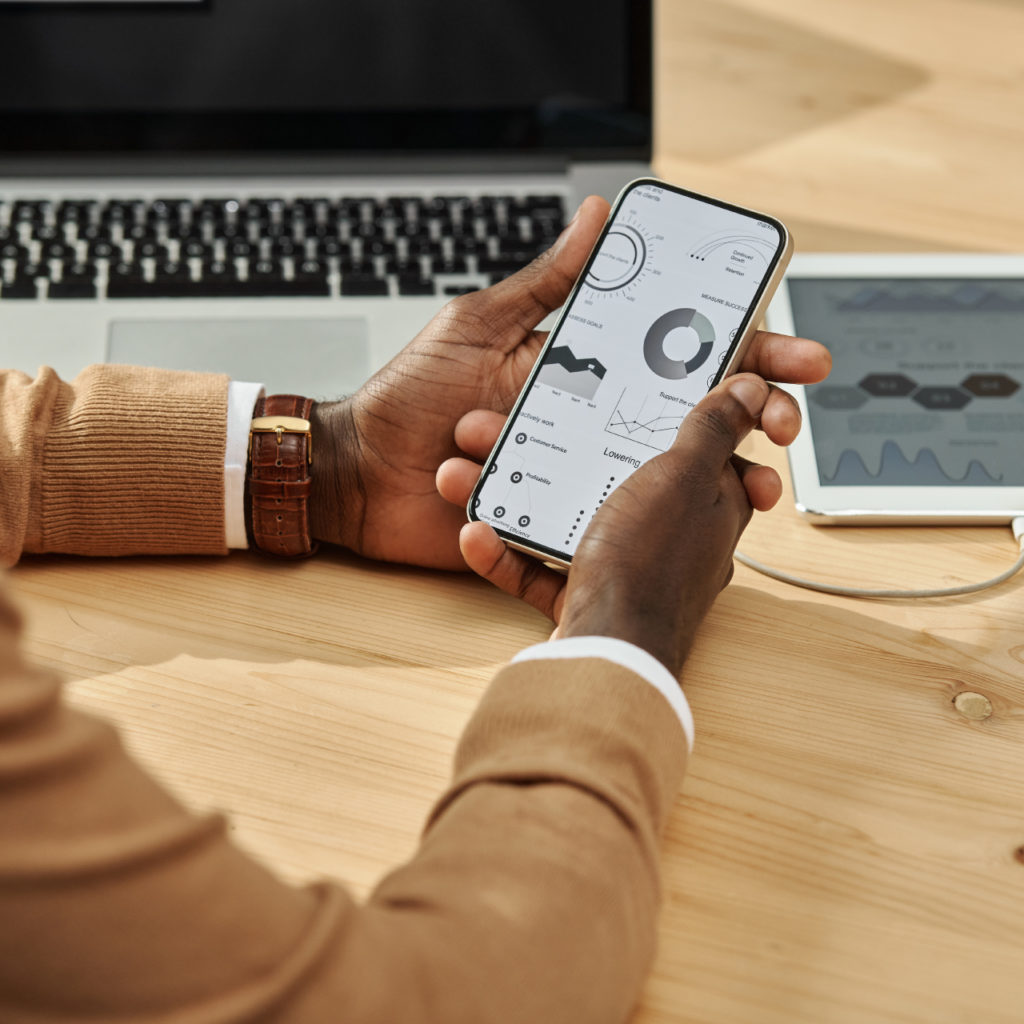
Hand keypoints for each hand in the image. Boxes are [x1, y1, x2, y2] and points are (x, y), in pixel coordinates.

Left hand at [309, 196, 612, 567]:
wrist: (355, 473)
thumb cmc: (408, 395)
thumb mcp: (475, 327)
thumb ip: (541, 282)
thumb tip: (596, 215)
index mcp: (554, 379)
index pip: (620, 372)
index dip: (644, 367)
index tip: (662, 360)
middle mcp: (556, 432)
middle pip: (606, 440)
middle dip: (567, 431)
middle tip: (512, 415)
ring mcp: (539, 483)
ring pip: (574, 490)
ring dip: (512, 465)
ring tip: (460, 448)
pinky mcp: (520, 526)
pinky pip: (540, 536)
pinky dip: (503, 525)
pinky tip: (464, 500)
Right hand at [440, 374, 779, 675]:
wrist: (608, 652)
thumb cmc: (650, 566)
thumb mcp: (683, 478)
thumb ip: (712, 432)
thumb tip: (750, 391)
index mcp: (710, 503)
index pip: (710, 449)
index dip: (685, 416)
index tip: (651, 391)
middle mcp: (673, 537)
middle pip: (625, 478)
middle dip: (576, 450)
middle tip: (540, 426)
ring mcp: (626, 568)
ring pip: (573, 518)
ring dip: (526, 496)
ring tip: (487, 472)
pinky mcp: (586, 596)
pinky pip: (542, 566)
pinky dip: (510, 552)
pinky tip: (480, 533)